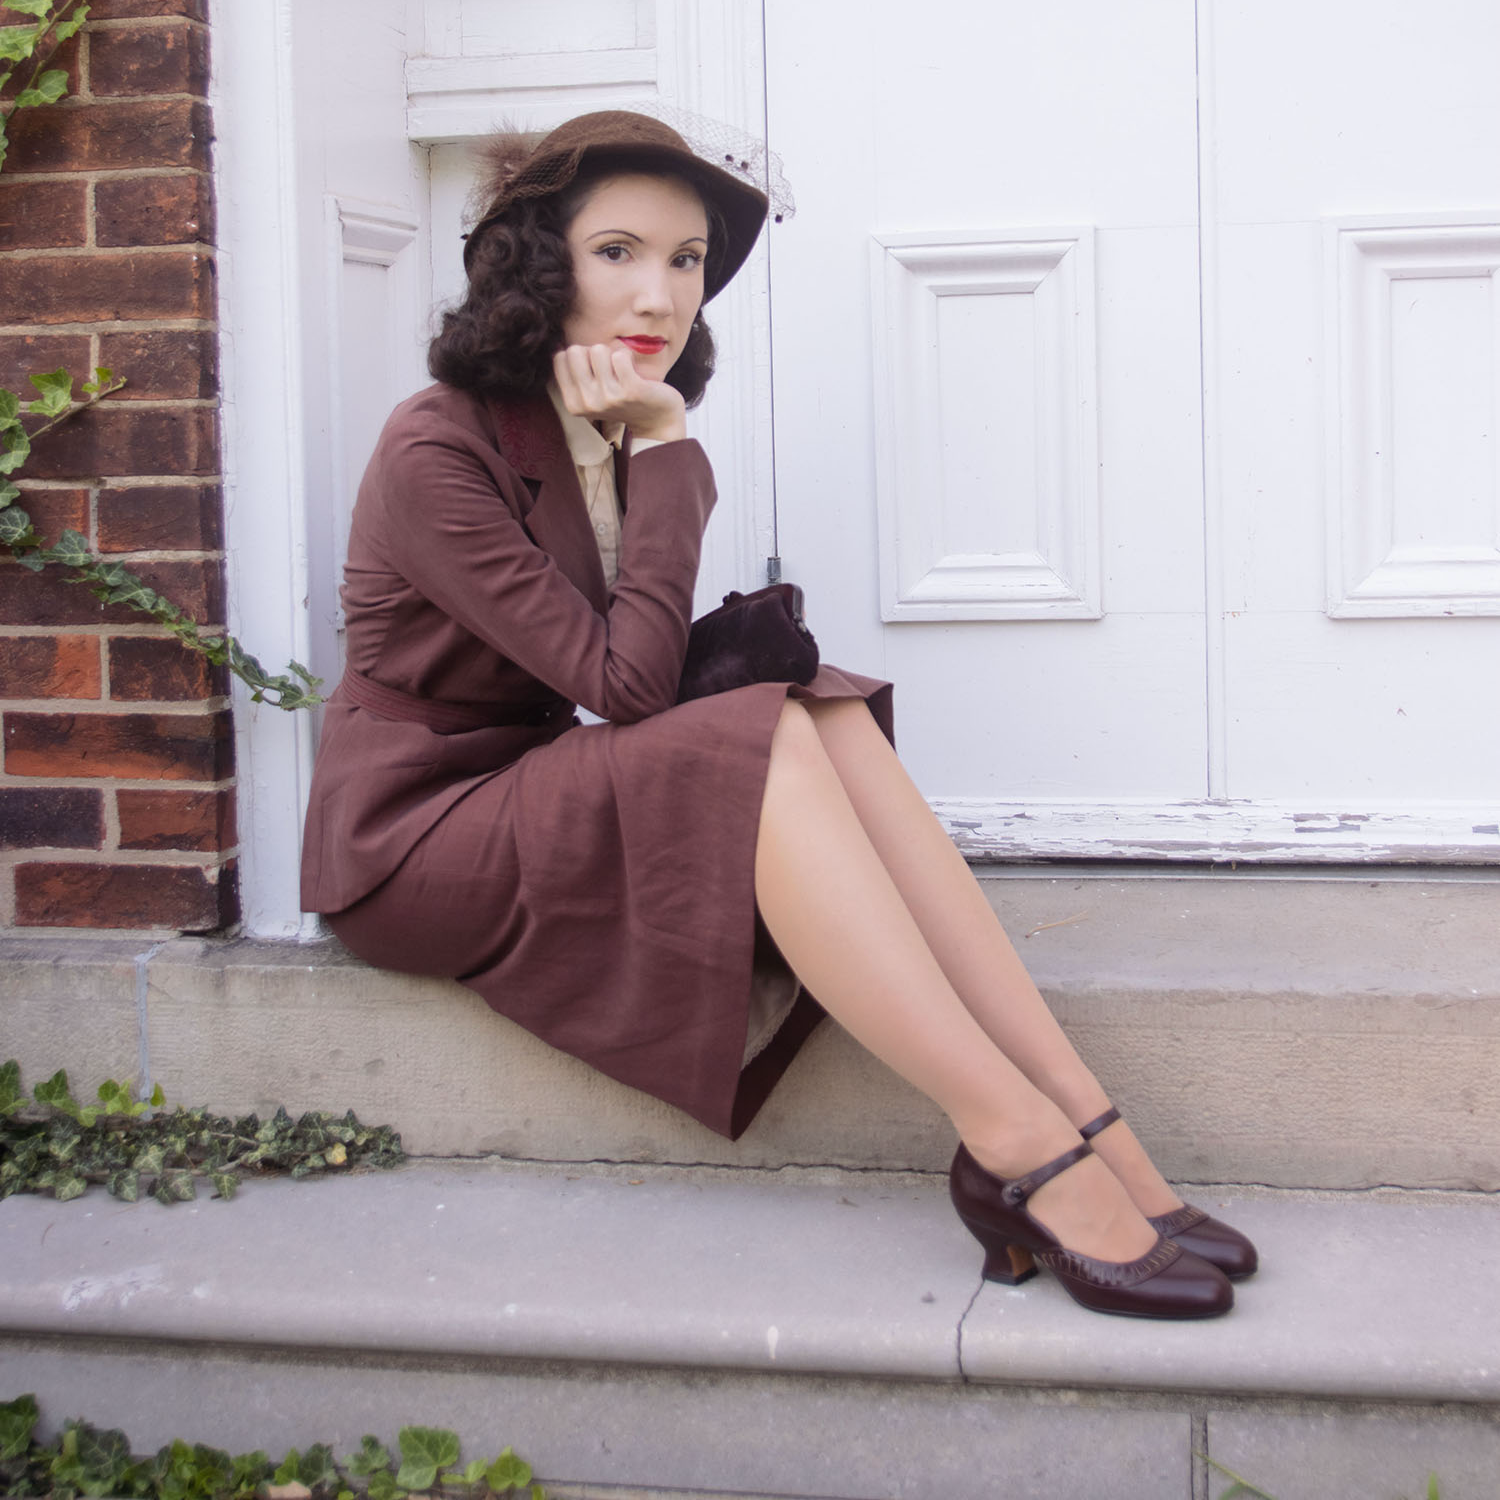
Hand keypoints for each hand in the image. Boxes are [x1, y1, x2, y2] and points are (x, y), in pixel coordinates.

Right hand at [552, 344, 686, 443]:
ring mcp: (609, 398)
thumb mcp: (591, 391)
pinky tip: (634, 371)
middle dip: (593, 353)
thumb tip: (555, 343)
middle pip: (575, 351)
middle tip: (609, 370)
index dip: (579, 356)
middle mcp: (587, 403)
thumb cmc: (623, 398)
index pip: (560, 357)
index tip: (594, 371)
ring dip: (612, 355)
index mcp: (573, 404)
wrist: (657, 419)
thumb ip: (574, 372)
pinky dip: (628, 356)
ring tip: (622, 372)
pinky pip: (620, 355)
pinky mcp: (631, 391)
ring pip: (598, 350)